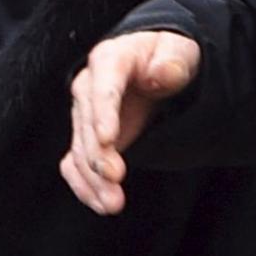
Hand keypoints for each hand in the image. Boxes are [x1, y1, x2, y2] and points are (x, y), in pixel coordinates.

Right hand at [63, 30, 199, 214]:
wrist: (158, 68)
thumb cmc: (168, 57)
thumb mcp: (179, 52)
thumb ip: (172, 61)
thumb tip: (162, 73)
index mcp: (110, 60)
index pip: (102, 85)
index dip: (103, 112)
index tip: (108, 139)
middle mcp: (89, 86)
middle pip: (86, 121)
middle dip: (97, 153)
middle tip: (115, 177)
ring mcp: (86, 115)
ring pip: (79, 148)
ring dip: (91, 177)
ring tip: (112, 204)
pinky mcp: (89, 139)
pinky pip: (76, 163)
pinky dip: (83, 185)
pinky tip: (100, 203)